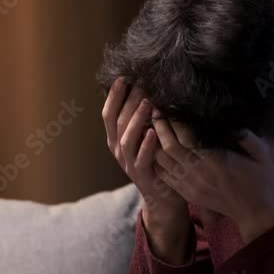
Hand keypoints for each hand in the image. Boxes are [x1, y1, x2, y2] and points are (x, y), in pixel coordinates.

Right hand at [102, 78, 192, 263]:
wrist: (164, 196)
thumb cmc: (157, 161)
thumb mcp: (145, 139)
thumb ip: (141, 120)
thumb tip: (146, 90)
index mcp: (116, 140)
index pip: (109, 114)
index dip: (113, 96)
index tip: (122, 77)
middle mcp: (118, 151)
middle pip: (118, 122)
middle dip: (128, 101)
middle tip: (140, 84)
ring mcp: (129, 164)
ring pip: (126, 139)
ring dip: (137, 119)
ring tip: (148, 102)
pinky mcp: (142, 176)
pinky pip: (142, 159)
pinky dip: (147, 145)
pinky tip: (154, 132)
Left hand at [151, 118, 273, 242]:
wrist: (256, 212)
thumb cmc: (261, 179)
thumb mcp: (261, 153)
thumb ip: (246, 135)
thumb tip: (231, 121)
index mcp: (216, 161)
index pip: (188, 138)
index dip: (175, 121)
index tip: (170, 105)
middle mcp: (199, 174)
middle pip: (169, 147)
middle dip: (160, 127)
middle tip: (155, 110)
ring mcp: (191, 186)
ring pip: (162, 162)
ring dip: (154, 144)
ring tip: (152, 127)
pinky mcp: (188, 194)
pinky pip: (164, 177)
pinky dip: (156, 162)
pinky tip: (155, 149)